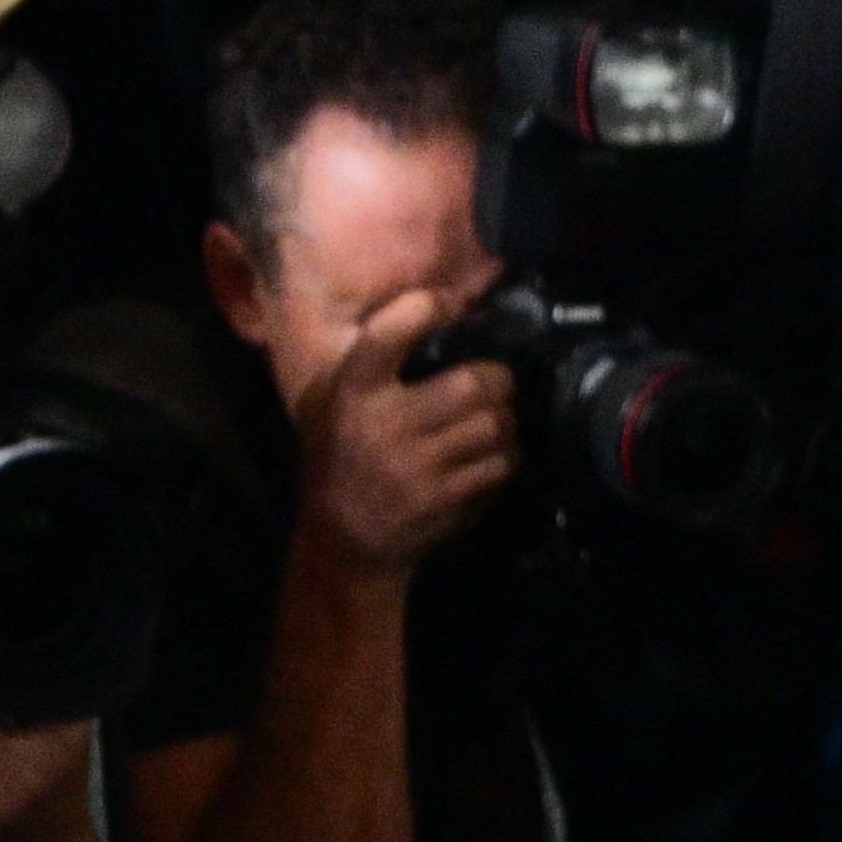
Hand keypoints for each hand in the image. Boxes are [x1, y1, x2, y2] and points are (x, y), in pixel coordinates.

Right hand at [292, 278, 521, 576]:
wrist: (343, 538)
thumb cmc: (343, 455)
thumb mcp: (335, 402)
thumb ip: (373, 361)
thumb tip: (446, 306)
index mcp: (351, 392)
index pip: (388, 335)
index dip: (425, 308)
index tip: (449, 303)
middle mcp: (381, 425)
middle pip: (473, 383)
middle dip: (498, 380)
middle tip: (498, 382)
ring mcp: (414, 466)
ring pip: (495, 425)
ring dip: (506, 421)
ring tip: (497, 420)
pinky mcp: (442, 499)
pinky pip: (498, 465)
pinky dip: (504, 457)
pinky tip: (492, 457)